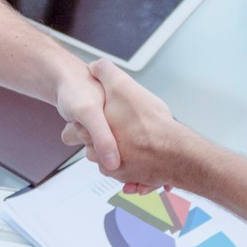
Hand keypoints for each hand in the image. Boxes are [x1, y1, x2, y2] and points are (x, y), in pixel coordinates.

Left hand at [62, 59, 195, 193]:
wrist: (174, 152)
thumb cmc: (149, 124)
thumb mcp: (123, 86)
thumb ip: (105, 72)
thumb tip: (95, 66)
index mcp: (92, 133)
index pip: (73, 130)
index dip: (82, 120)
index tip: (92, 117)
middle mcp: (100, 155)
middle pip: (92, 147)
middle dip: (101, 139)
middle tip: (119, 127)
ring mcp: (117, 170)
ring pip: (112, 161)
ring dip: (119, 153)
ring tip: (135, 139)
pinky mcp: (133, 180)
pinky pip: (130, 174)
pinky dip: (136, 168)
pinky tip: (146, 155)